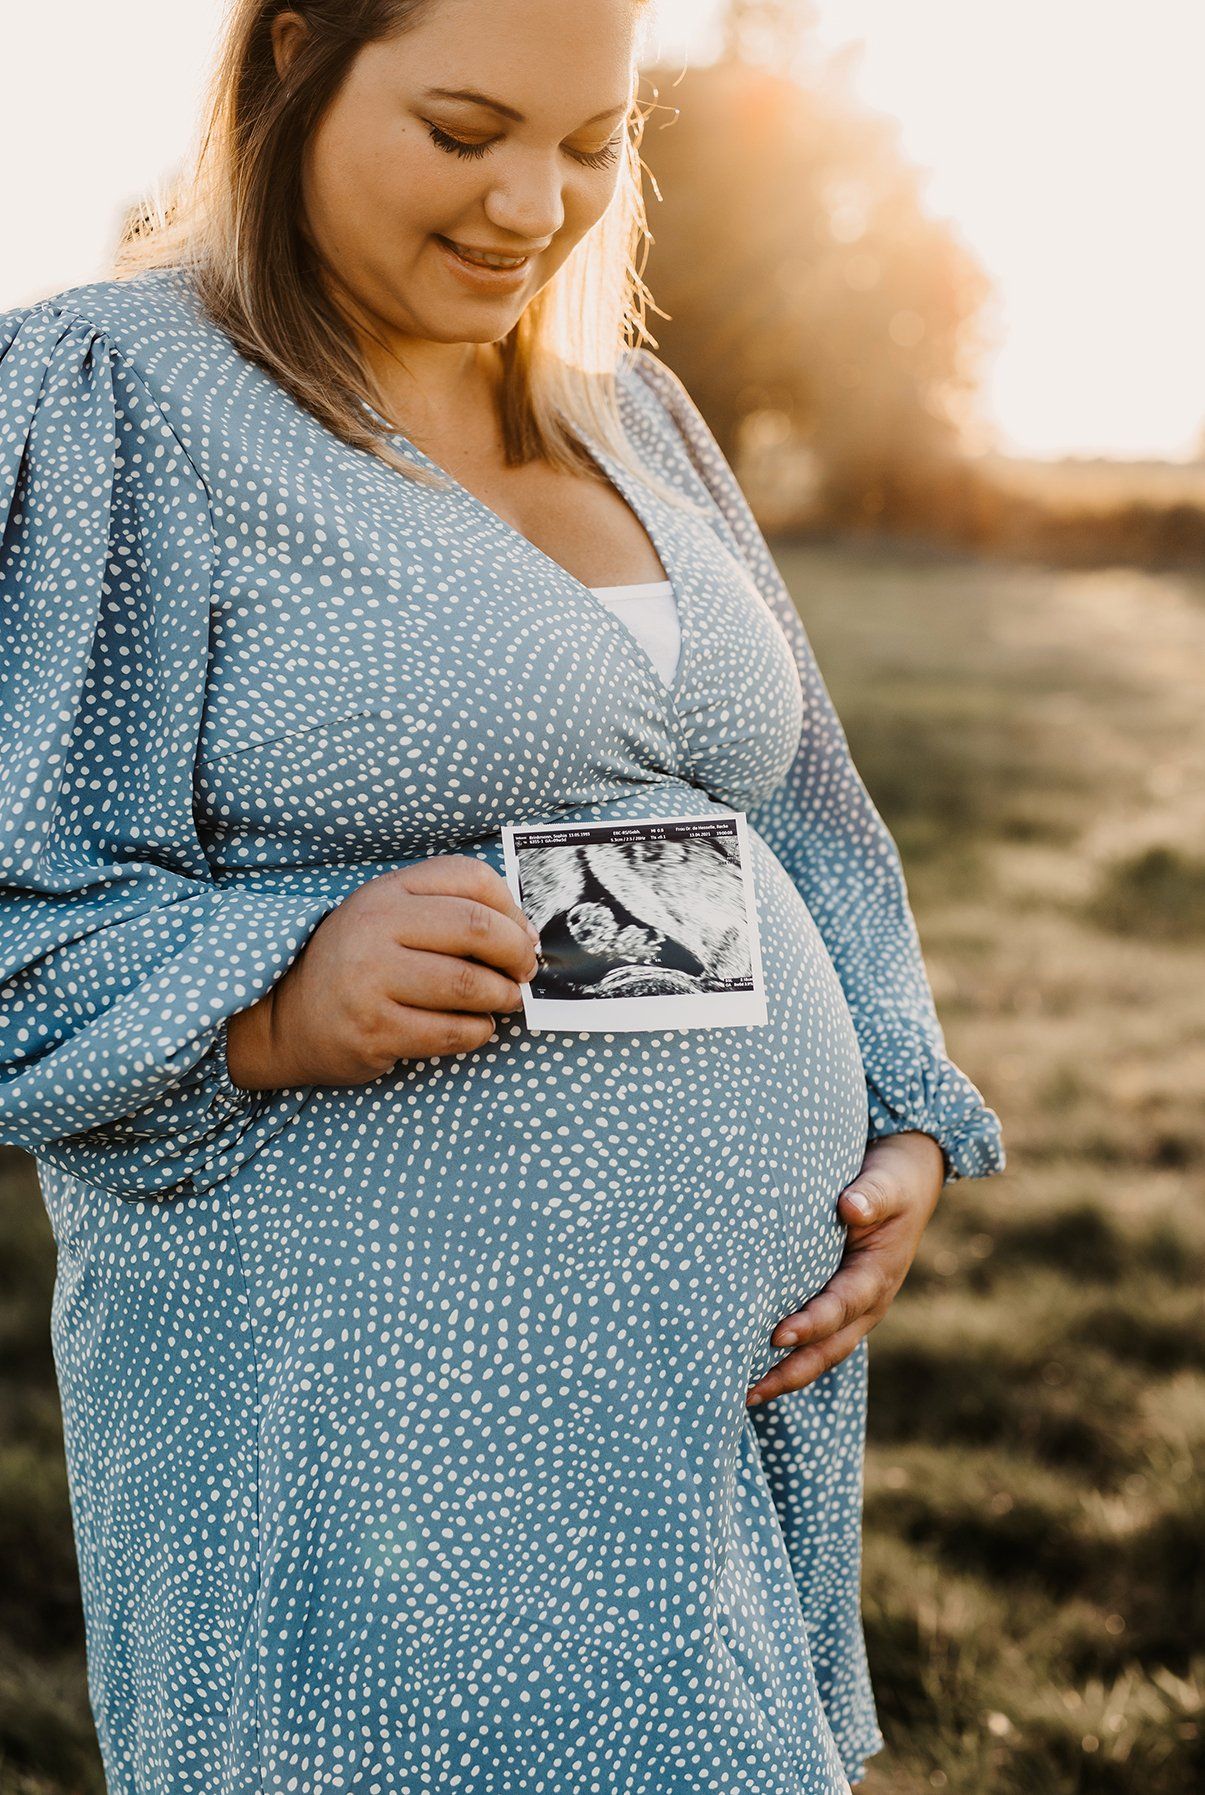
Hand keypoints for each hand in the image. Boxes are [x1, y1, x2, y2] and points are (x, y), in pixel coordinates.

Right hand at [225, 855, 540, 1089]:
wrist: (287, 1015)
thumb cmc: (358, 963)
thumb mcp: (390, 915)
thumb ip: (448, 909)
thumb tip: (525, 935)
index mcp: (387, 891)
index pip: (470, 878)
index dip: (512, 908)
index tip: (523, 935)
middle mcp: (375, 928)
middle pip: (477, 929)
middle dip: (516, 954)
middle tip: (525, 973)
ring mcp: (371, 980)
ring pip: (469, 985)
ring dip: (502, 997)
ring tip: (504, 1001)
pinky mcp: (374, 1031)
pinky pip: (451, 1032)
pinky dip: (478, 1032)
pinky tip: (475, 1027)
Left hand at [745, 1130, 946, 1406]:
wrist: (907, 1181)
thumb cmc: (891, 1181)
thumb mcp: (886, 1183)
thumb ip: (870, 1195)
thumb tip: (850, 1206)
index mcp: (877, 1276)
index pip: (841, 1306)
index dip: (811, 1324)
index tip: (776, 1335)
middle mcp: (867, 1302)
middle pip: (829, 1348)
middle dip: (791, 1372)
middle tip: (749, 1391)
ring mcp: (854, 1309)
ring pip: (821, 1352)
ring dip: (785, 1374)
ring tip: (744, 1395)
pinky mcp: (839, 1305)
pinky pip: (814, 1338)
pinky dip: (787, 1356)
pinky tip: (752, 1367)